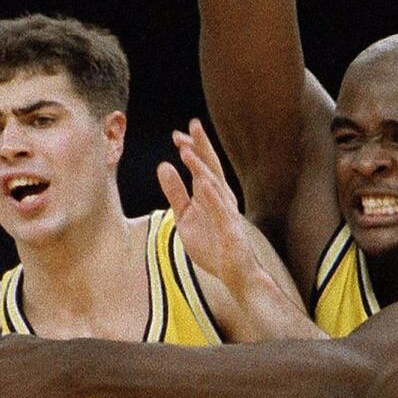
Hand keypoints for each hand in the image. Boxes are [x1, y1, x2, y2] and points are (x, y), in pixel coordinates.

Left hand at [156, 118, 257, 287]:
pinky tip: (202, 182)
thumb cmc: (212, 244)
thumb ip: (175, 192)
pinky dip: (212, 195)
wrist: (233, 272)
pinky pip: (220, 210)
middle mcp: (221, 198)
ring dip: (201, 167)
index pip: (201, 166)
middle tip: (192, 125)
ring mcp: (227, 212)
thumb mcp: (184, 216)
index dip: (190, 149)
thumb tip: (163, 166)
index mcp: (210, 194)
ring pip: (214, 184)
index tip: (176, 135)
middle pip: (211, 167)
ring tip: (187, 150)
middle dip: (202, 146)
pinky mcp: (229, 229)